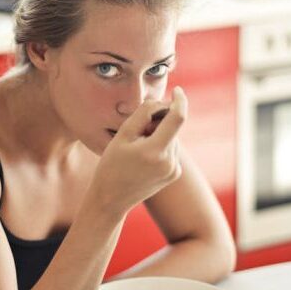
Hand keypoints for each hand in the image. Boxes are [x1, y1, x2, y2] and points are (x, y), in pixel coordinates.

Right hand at [88, 86, 187, 218]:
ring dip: (159, 134)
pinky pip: (171, 150)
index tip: (177, 90)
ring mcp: (174, 170)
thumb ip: (144, 114)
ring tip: (137, 149)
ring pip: (172, 138)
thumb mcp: (123, 135)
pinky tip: (143, 158)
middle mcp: (170, 161)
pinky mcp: (174, 174)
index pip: (178, 117)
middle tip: (137, 132)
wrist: (111, 199)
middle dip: (159, 122)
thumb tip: (161, 102)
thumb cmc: (111, 165)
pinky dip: (161, 146)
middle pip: (173, 128)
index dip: (179, 100)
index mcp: (156, 151)